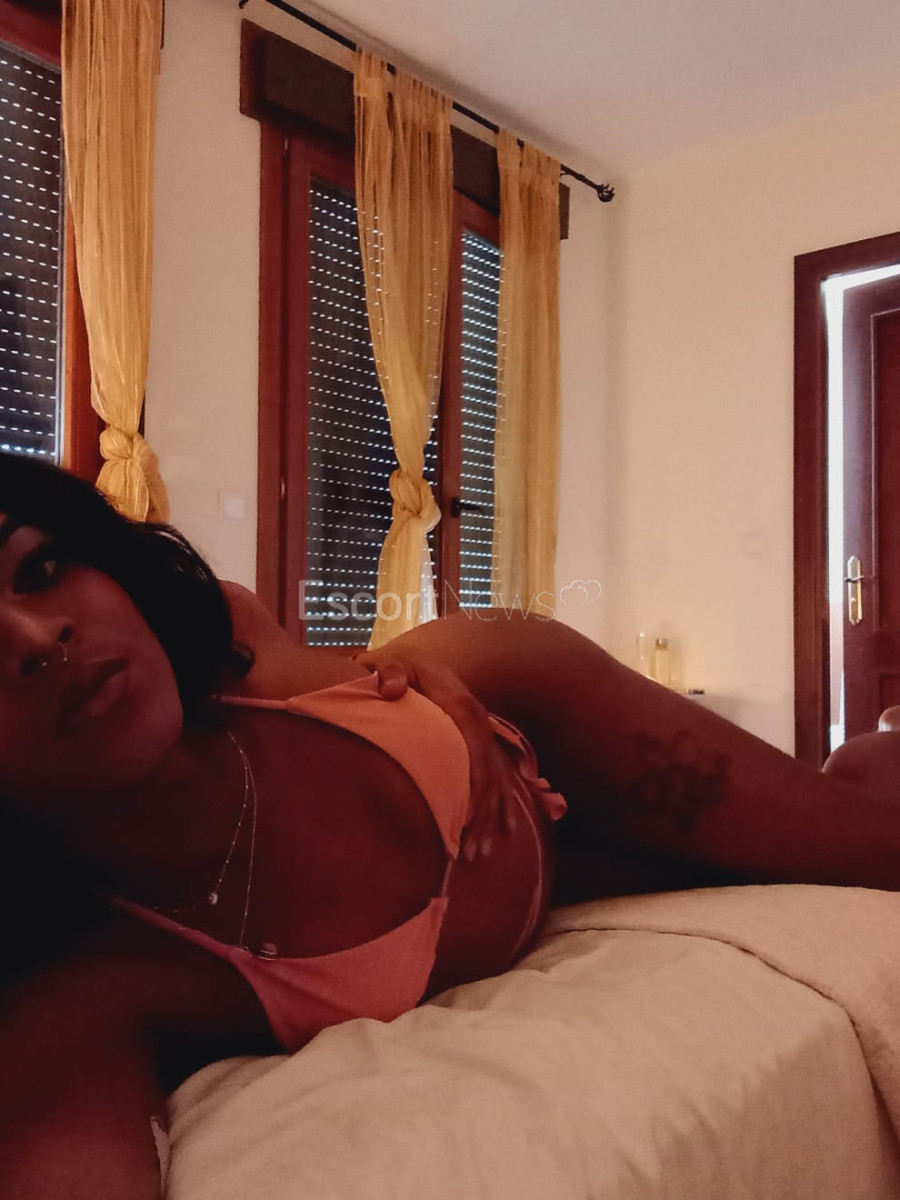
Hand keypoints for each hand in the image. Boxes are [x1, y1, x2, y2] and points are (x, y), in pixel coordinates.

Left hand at [355, 652, 520, 857]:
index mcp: (460, 706)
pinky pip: (499, 774)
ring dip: (491, 818)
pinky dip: (502, 803)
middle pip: (489, 776)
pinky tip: (505, 830)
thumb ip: (390, 673)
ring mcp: (480, 730)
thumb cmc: (395, 664)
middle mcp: (477, 720)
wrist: (410, 654)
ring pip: (497, 779)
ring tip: (480, 853)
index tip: (466, 826)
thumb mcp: (388, 661)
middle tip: (470, 854)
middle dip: (483, 817)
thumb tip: (391, 688)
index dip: (475, 792)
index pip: (475, 755)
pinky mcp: (477, 738)